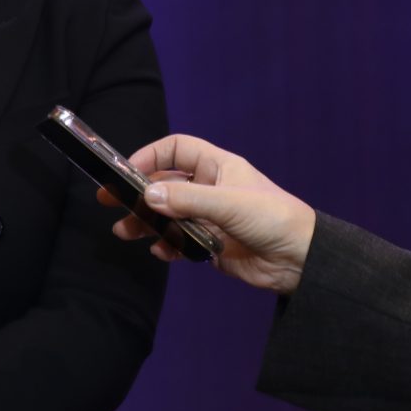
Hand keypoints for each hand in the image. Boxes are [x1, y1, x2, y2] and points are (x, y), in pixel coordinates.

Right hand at [105, 134, 315, 294]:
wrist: (302, 261)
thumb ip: (187, 200)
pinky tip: (161, 252)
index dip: (151, 155)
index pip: (176, 149)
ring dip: (146, 222)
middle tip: (108, 201)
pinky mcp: (212, 246)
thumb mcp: (229, 205)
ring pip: (168, 215)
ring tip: (125, 232)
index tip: (126, 170)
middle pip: (165, 183)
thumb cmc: (273, 219)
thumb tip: (147, 194)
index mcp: (218, 167)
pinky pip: (180, 241)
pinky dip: (167, 245)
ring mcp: (210, 218)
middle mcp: (211, 189)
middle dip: (138, 192)